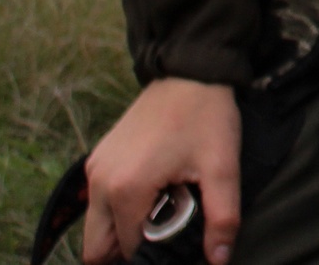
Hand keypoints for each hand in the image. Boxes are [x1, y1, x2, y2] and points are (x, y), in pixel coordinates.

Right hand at [80, 79, 240, 263]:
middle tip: (162, 238)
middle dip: (126, 253)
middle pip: (97, 247)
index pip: (128, 251)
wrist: (189, 72)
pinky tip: (152, 196)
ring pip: (96, 226)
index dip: (153, 255)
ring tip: (161, 215)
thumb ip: (222, 219)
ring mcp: (95, 169)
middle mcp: (100, 182)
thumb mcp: (223, 168)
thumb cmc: (206, 117)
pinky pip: (98, 202)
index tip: (177, 244)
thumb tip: (218, 260)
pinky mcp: (98, 158)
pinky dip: (117, 211)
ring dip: (121, 232)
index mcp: (126, 190)